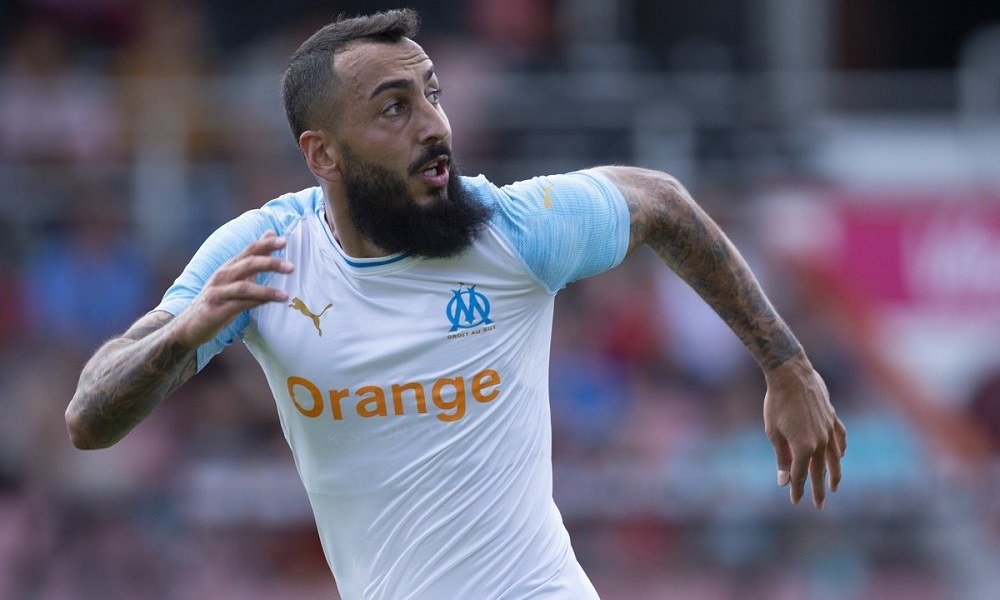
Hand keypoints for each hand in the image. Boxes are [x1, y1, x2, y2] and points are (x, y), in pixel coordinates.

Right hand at [171, 231, 293, 346]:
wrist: (189, 325)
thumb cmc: (217, 301)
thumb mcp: (234, 279)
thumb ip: (252, 261)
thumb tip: (270, 234)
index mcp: (228, 267)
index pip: (248, 250)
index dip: (265, 244)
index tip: (284, 241)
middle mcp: (222, 276)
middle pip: (248, 264)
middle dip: (270, 263)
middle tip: (291, 266)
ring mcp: (218, 293)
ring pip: (244, 287)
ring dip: (266, 290)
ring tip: (285, 294)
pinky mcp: (216, 310)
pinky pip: (239, 305)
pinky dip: (255, 303)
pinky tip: (269, 305)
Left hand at [763, 353, 846, 508]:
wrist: (791, 375)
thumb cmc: (776, 404)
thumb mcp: (773, 433)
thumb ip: (781, 457)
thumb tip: (783, 480)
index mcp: (803, 448)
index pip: (800, 475)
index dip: (797, 489)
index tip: (795, 501)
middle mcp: (820, 442)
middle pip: (819, 471)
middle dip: (818, 490)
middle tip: (819, 505)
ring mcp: (829, 430)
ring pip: (834, 458)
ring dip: (834, 474)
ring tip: (833, 487)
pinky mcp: (832, 417)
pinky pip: (840, 438)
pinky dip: (841, 449)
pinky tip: (841, 455)